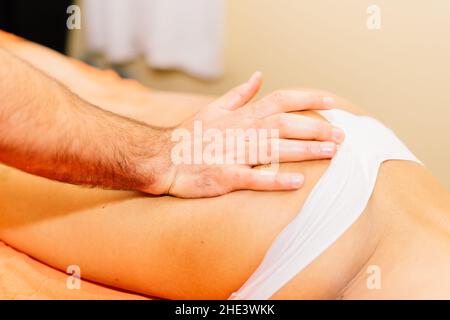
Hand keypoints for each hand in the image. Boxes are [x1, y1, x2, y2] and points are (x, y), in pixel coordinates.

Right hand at [144, 72, 343, 197]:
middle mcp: (241, 132)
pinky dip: (275, 179)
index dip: (307, 100)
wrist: (161, 158)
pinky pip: (253, 178)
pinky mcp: (224, 176)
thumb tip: (259, 76)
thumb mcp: (213, 108)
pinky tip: (297, 182)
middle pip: (284, 124)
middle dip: (315, 128)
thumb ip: (239, 94)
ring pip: (275, 149)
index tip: (331, 103)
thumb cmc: (188, 135)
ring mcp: (233, 154)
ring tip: (331, 153)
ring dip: (304, 150)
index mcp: (241, 116)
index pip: (280, 100)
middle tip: (341, 136)